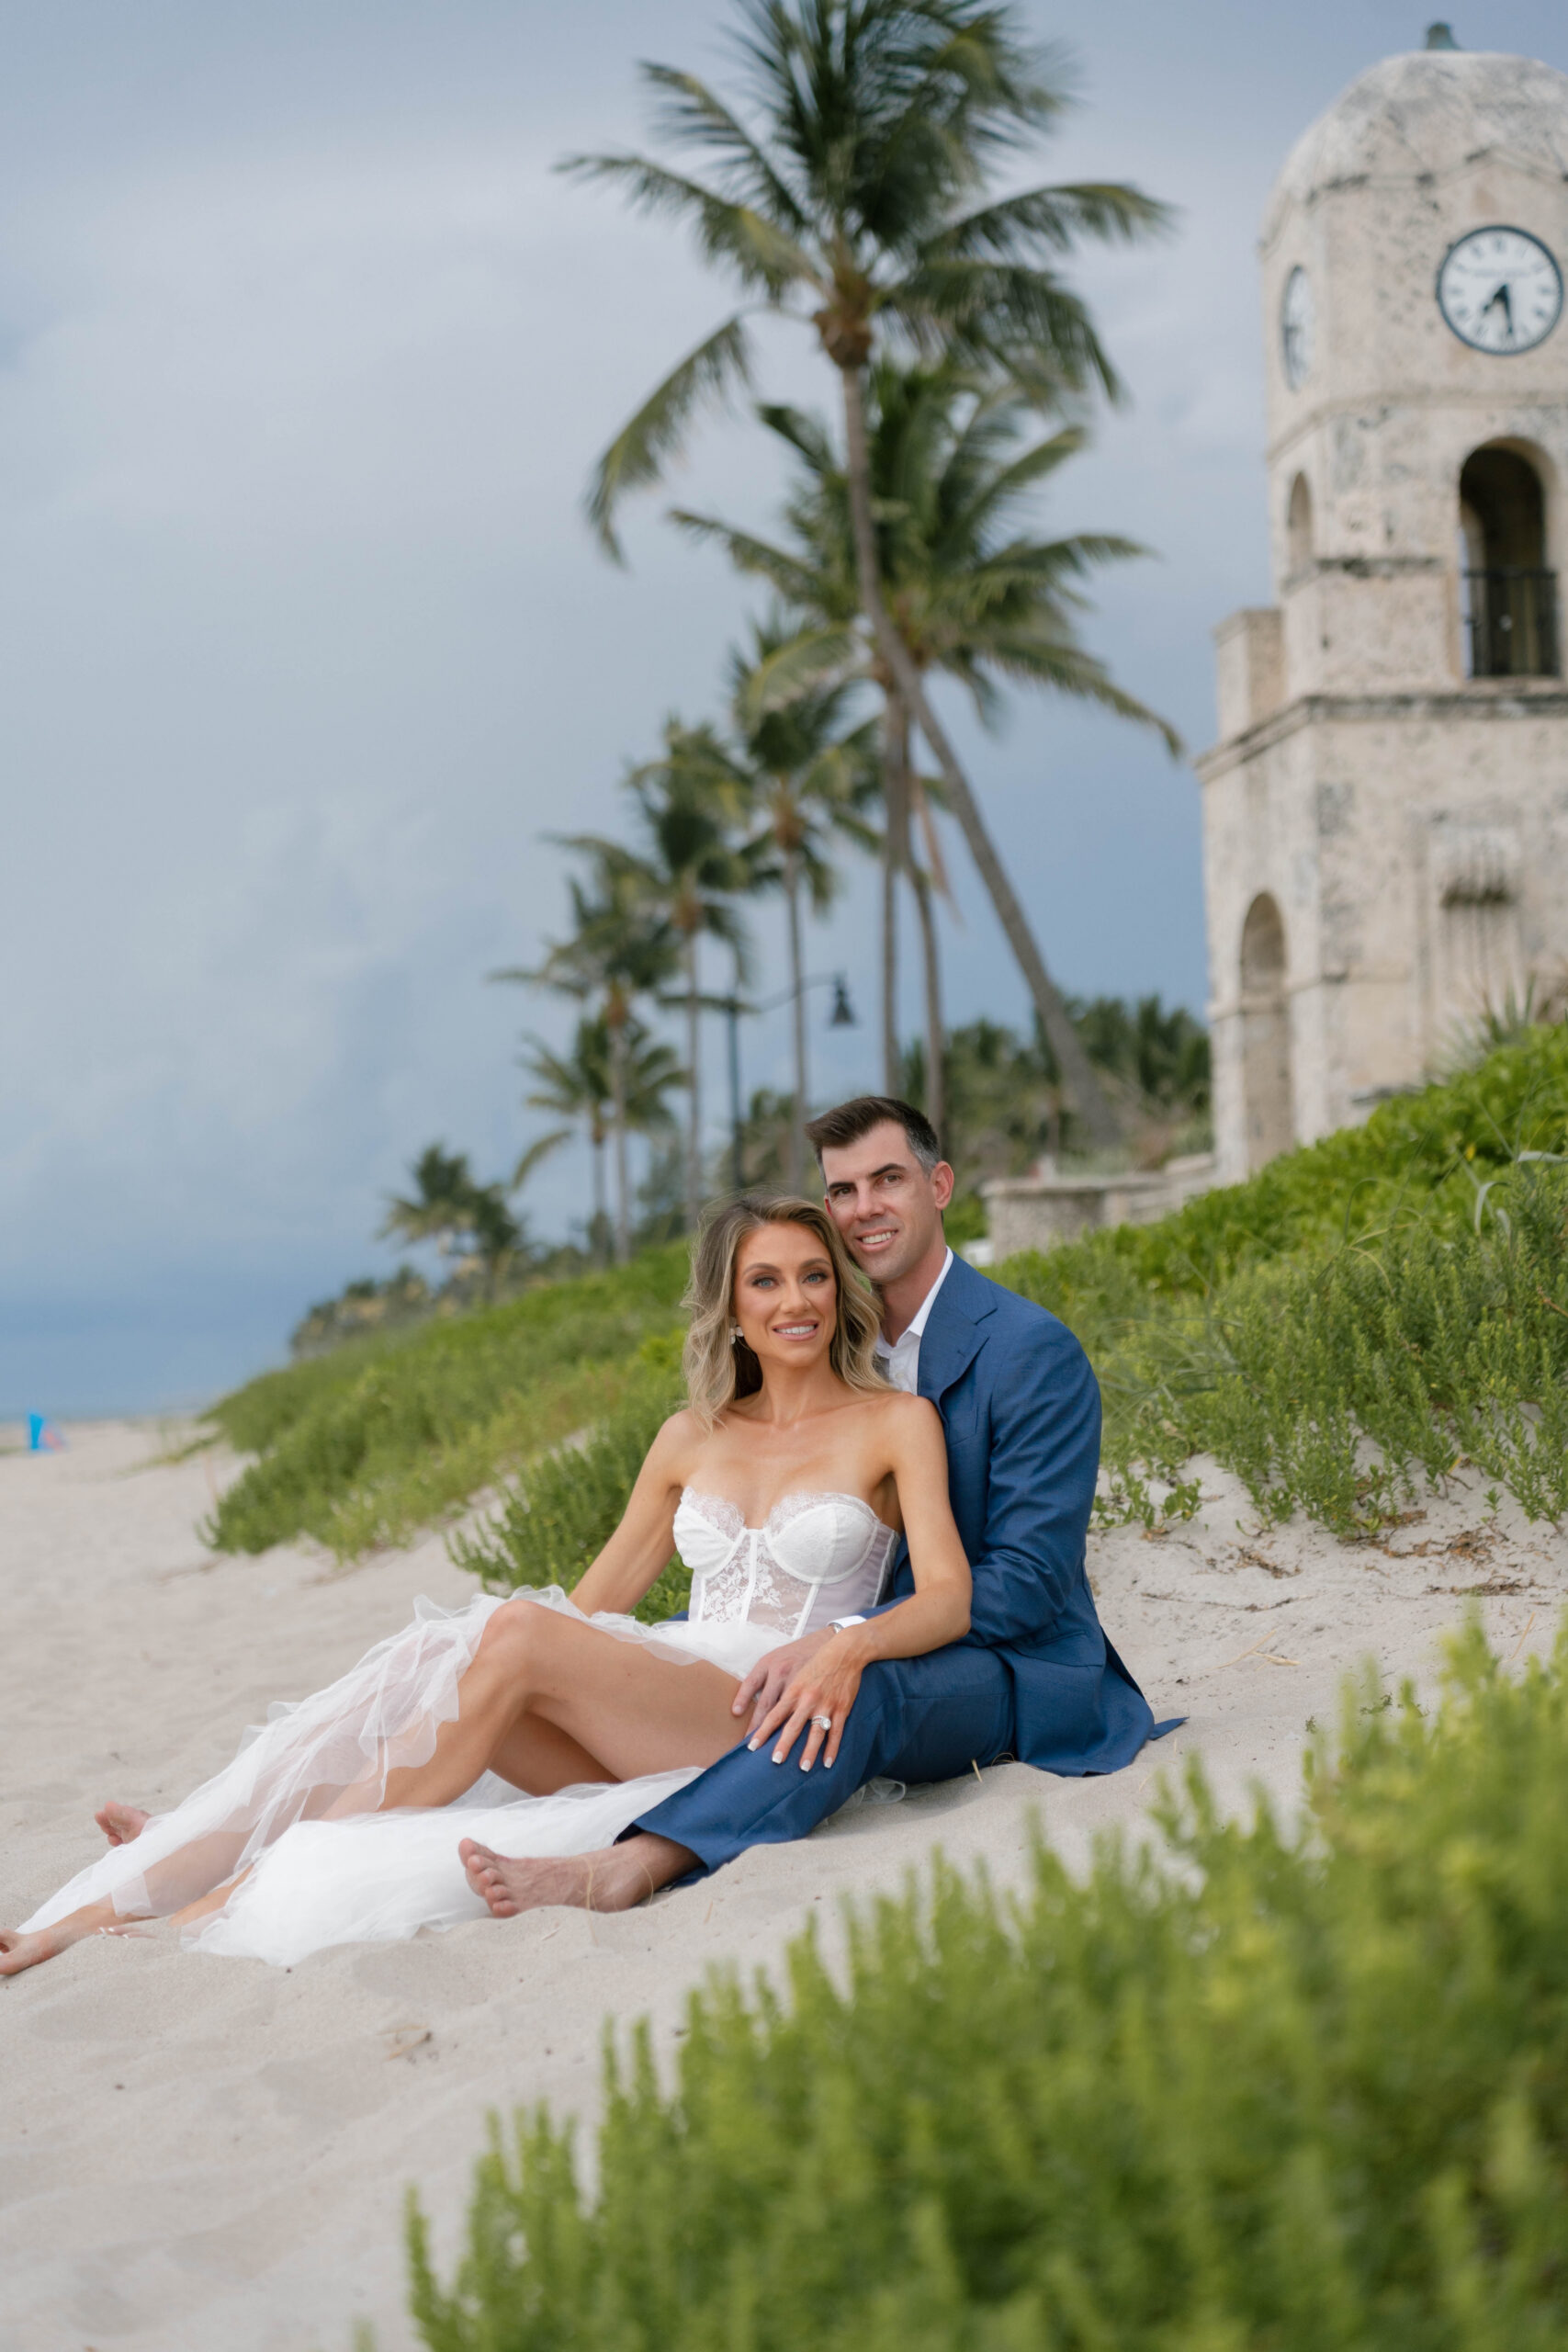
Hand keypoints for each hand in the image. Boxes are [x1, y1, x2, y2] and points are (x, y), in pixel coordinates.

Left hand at [748, 1633, 863, 1772]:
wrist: (844, 1651)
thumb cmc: (815, 1660)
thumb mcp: (793, 1669)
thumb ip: (780, 1690)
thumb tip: (767, 1710)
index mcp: (793, 1689)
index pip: (773, 1713)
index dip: (762, 1730)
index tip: (752, 1746)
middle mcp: (807, 1698)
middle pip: (792, 1725)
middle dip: (783, 1744)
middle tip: (775, 1761)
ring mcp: (826, 1704)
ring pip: (815, 1732)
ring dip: (809, 1751)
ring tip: (803, 1768)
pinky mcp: (841, 1708)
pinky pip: (836, 1732)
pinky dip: (832, 1748)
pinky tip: (827, 1763)